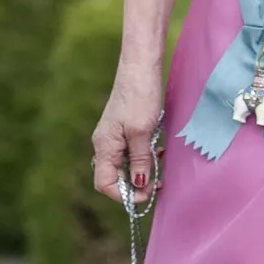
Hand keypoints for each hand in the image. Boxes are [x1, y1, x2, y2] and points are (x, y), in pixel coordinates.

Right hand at [92, 63, 165, 199]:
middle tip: (158, 183)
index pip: (105, 183)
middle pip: (115, 177)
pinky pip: (131, 153)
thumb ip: (140, 160)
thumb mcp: (142, 132)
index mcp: (104, 146)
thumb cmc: (140, 97)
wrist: (140, 69)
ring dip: (142, 171)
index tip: (147, 193)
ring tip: (160, 166)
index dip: (125, 194)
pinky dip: (144, 157)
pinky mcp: (124, 130)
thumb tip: (139, 184)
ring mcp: (113, 137)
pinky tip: (157, 151)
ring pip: (125, 166)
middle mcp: (105, 144)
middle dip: (136, 185)